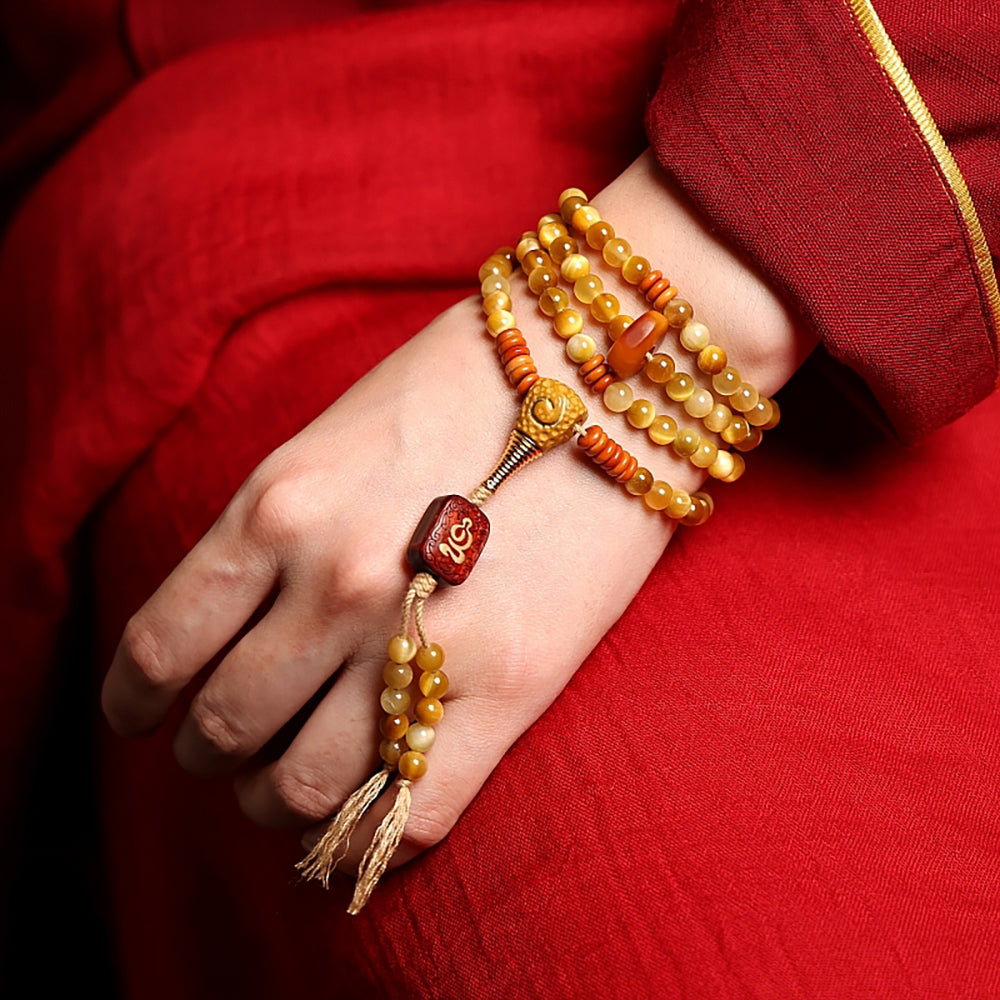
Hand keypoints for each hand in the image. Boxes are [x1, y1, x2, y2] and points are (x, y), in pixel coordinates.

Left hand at [101, 152, 812, 871]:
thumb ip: (274, 535)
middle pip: (224, 731)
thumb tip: (237, 628)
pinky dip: (374, 839)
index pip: (159, 649)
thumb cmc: (468, 388)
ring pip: (303, 791)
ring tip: (299, 788)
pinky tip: (374, 815)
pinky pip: (412, 816)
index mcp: (277, 509)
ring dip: (281, 807)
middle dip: (214, 759)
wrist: (606, 370)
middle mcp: (333, 582)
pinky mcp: (509, 688)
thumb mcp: (335, 440)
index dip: (136, 705)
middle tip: (236, 756)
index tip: (144, 720)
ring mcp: (420, 642)